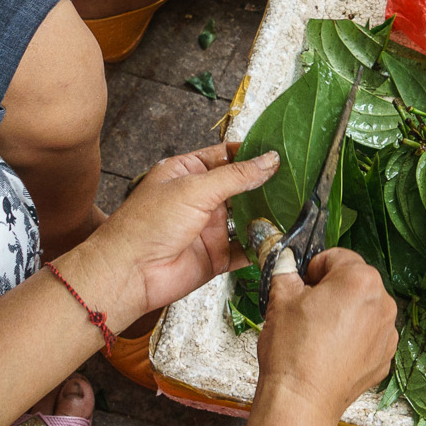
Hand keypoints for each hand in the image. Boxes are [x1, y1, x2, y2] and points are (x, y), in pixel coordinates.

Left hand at [64, 145, 277, 328]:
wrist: (129, 274)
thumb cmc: (146, 225)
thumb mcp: (195, 188)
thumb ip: (236, 175)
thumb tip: (270, 160)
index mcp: (187, 173)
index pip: (226, 155)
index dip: (252, 152)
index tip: (280, 150)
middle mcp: (200, 199)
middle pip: (242, 186)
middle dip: (266, 184)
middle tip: (296, 179)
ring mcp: (209, 228)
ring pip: (248, 217)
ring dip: (267, 214)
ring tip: (296, 206)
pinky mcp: (217, 255)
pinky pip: (247, 249)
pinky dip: (263, 245)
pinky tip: (281, 238)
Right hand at [256, 249, 396, 423]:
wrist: (302, 401)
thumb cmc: (292, 352)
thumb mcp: (280, 301)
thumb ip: (285, 271)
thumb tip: (284, 259)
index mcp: (360, 280)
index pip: (337, 257)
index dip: (315, 268)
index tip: (303, 283)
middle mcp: (383, 302)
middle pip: (354, 282)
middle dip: (331, 291)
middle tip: (306, 310)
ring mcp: (387, 331)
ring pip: (363, 309)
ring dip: (344, 313)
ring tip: (317, 334)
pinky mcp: (385, 356)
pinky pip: (369, 335)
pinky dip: (353, 338)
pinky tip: (330, 351)